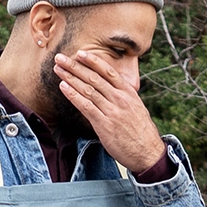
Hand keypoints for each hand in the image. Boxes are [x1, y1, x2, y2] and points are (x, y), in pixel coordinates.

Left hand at [52, 48, 167, 175]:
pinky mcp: (104, 124)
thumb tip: (112, 89)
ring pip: (88, 89)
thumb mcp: (136, 108)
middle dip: (75, 66)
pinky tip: (63, 87)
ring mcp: (112, 111)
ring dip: (70, 78)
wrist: (148, 152)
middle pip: (94, 77)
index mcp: (128, 92)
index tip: (80, 53)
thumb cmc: (141, 132)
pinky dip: (73, 95)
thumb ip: (124, 97)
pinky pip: (86, 106)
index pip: (108, 71)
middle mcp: (120, 99)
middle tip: (60, 58)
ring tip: (58, 70)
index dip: (93, 61)